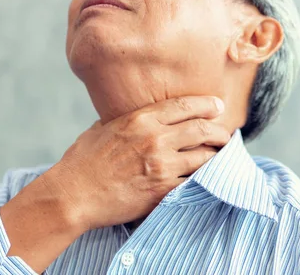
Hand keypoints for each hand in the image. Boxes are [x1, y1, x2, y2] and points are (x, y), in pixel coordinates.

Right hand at [51, 95, 230, 230]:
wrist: (72, 195)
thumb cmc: (82, 162)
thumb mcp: (102, 129)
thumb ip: (124, 120)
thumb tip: (135, 116)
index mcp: (140, 119)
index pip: (184, 105)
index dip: (206, 104)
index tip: (217, 105)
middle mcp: (154, 138)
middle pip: (201, 128)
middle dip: (219, 130)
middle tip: (226, 133)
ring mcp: (161, 165)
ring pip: (204, 156)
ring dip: (217, 155)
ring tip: (222, 155)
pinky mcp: (162, 189)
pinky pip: (194, 181)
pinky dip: (204, 178)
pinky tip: (209, 177)